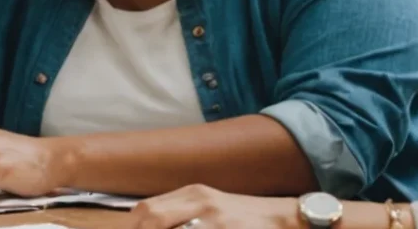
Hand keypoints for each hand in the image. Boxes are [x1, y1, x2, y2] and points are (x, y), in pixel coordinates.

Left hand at [129, 184, 300, 228]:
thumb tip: (147, 224)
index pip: (146, 208)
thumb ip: (179, 213)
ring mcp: (215, 221)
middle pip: (153, 218)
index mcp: (193, 193)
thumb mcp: (209, 206)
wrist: (283, 218)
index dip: (133, 226)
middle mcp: (201, 202)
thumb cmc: (242, 217)